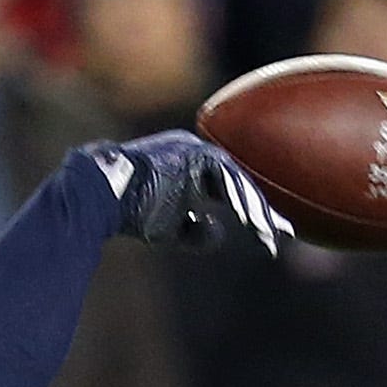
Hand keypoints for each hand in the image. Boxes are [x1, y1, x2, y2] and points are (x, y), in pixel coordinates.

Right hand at [102, 130, 289, 255]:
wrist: (102, 194)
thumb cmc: (130, 212)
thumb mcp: (169, 228)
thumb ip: (196, 231)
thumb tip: (220, 234)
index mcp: (192, 167)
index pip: (229, 189)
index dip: (251, 211)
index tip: (269, 233)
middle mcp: (198, 154)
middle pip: (239, 182)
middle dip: (262, 210)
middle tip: (284, 234)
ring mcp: (198, 150)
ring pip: (237, 181)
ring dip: (255, 211)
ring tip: (270, 236)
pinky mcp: (196, 154)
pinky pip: (227, 179)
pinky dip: (241, 202)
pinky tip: (254, 222)